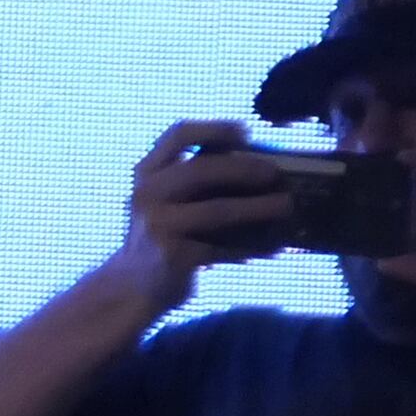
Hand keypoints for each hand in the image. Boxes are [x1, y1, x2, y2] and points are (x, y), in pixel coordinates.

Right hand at [116, 120, 305, 314]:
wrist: (130, 287)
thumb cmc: (159, 236)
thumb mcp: (163, 199)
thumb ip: (192, 179)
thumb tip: (254, 163)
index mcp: (146, 173)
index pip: (178, 135)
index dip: (214, 128)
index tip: (246, 133)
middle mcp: (148, 194)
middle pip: (201, 170)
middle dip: (244, 168)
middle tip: (274, 174)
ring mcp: (159, 226)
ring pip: (218, 210)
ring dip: (258, 207)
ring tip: (286, 206)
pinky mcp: (173, 257)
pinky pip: (222, 248)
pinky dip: (251, 247)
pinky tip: (273, 246)